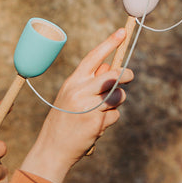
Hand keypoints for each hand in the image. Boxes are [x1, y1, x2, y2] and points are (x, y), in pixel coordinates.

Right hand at [23, 29, 135, 182]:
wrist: (52, 150)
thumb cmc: (63, 122)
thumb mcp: (71, 98)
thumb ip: (89, 83)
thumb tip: (110, 67)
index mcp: (72, 83)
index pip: (93, 58)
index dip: (109, 43)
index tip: (122, 32)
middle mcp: (79, 91)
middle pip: (113, 75)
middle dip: (125, 75)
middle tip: (129, 77)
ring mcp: (88, 106)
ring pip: (117, 96)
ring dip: (116, 104)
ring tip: (101, 113)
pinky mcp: (96, 121)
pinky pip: (114, 115)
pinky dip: (109, 120)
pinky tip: (96, 127)